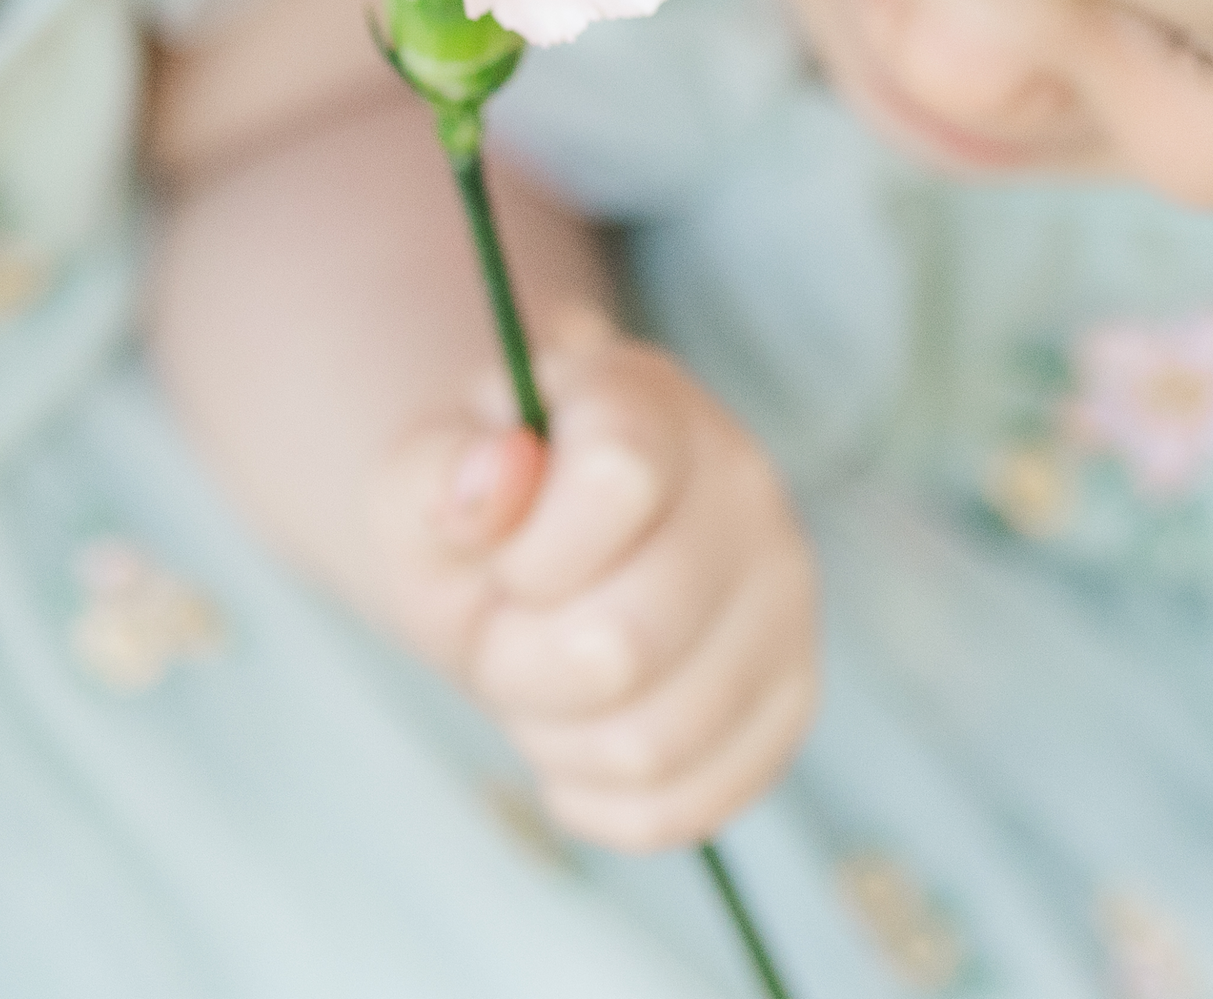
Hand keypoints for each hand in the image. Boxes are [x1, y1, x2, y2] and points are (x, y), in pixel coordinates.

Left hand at [374, 322, 818, 853]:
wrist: (536, 556)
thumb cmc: (480, 515)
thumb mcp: (424, 476)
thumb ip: (438, 467)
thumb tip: (496, 476)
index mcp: (652, 406)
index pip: (616, 479)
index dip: (529, 553)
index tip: (503, 560)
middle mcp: (744, 493)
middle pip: (624, 645)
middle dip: (517, 664)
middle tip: (499, 633)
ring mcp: (783, 603)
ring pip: (651, 744)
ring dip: (552, 736)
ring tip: (537, 681)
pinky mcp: (788, 702)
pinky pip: (682, 807)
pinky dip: (596, 795)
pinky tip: (573, 734)